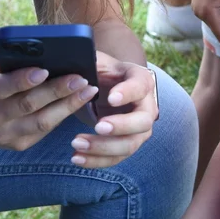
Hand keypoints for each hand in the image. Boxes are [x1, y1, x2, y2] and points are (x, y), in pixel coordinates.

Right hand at [0, 51, 98, 151]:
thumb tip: (3, 58)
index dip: (22, 80)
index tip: (44, 69)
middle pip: (27, 106)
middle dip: (57, 91)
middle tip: (80, 78)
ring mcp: (4, 136)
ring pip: (41, 123)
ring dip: (67, 106)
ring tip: (88, 90)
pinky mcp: (17, 145)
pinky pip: (44, 131)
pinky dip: (62, 116)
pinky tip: (77, 101)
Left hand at [69, 53, 158, 167]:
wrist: (108, 86)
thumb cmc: (103, 71)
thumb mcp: (98, 61)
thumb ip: (90, 59)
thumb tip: (73, 58)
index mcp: (140, 80)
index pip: (140, 86)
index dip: (128, 93)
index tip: (111, 98)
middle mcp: (146, 106)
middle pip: (142, 122)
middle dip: (120, 126)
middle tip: (98, 126)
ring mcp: (139, 129)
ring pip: (129, 144)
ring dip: (104, 148)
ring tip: (76, 144)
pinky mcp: (127, 144)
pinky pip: (115, 158)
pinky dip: (96, 161)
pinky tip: (76, 158)